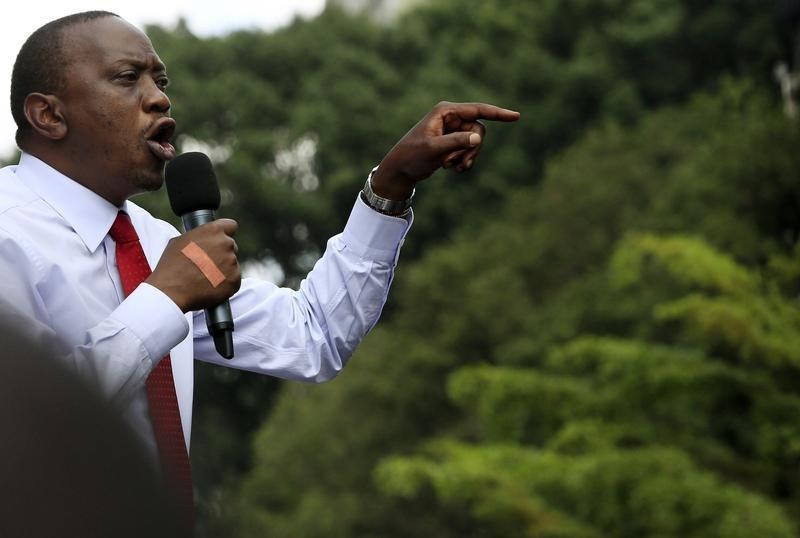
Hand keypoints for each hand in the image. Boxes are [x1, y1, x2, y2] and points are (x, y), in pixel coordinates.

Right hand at [146, 219, 240, 312]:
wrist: (171, 291)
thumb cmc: (171, 266)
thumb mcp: (180, 241)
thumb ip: (199, 236)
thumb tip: (204, 239)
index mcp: (213, 230)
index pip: (230, 225)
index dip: (225, 233)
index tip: (221, 239)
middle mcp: (226, 244)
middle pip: (231, 246)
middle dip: (222, 253)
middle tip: (207, 263)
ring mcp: (232, 262)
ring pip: (232, 263)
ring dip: (223, 269)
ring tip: (205, 277)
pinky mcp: (235, 280)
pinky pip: (233, 279)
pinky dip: (225, 283)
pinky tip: (210, 286)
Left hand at [371, 101, 519, 199]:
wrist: (400, 170)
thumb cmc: (412, 156)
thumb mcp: (434, 149)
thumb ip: (456, 142)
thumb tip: (478, 137)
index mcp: (445, 111)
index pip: (478, 110)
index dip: (498, 113)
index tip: (516, 117)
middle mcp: (451, 117)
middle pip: (479, 130)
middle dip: (472, 149)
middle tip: (461, 164)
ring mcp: (452, 129)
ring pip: (475, 142)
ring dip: (467, 157)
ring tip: (452, 167)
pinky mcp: (452, 141)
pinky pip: (469, 150)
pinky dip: (464, 160)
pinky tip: (452, 169)